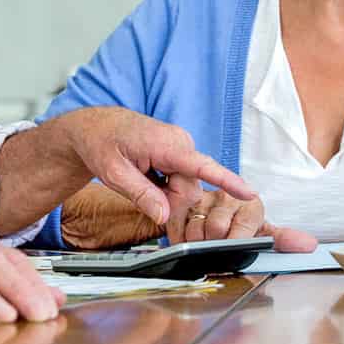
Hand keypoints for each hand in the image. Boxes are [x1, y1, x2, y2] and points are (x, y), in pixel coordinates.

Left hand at [62, 107, 255, 227]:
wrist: (94, 126)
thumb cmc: (101, 142)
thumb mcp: (113, 173)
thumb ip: (140, 195)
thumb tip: (164, 216)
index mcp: (166, 144)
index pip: (202, 166)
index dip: (227, 181)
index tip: (249, 193)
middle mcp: (179, 142)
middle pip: (188, 188)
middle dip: (169, 202)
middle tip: (141, 198)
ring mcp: (180, 146)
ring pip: (184, 186)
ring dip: (165, 194)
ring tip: (139, 182)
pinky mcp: (178, 152)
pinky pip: (180, 179)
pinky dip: (165, 186)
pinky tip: (148, 178)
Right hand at [165, 190, 317, 252]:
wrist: (222, 210)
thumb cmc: (245, 226)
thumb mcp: (264, 231)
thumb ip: (284, 240)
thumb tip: (310, 246)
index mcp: (250, 204)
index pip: (242, 228)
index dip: (237, 243)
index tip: (233, 251)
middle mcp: (226, 198)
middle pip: (216, 229)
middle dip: (215, 246)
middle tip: (217, 253)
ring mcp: (203, 200)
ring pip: (195, 230)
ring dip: (197, 245)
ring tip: (203, 248)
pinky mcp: (183, 203)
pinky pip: (177, 227)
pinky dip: (180, 240)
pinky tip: (186, 244)